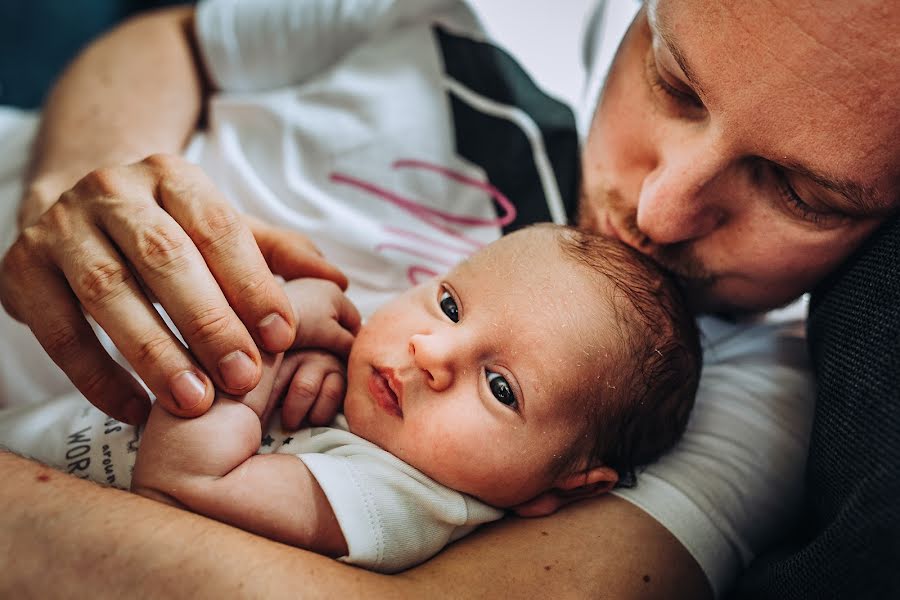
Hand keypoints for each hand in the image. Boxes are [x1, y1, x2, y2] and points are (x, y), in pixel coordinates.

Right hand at [0, 154, 346, 424]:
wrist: (74, 209)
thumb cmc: (168, 229)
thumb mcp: (222, 229)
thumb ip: (277, 254)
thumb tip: (337, 281)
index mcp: (173, 176)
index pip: (218, 227)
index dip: (252, 283)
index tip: (284, 336)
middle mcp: (113, 192)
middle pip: (164, 257)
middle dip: (209, 322)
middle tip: (245, 379)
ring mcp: (60, 228)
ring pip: (108, 292)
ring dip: (156, 353)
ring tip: (196, 402)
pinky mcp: (20, 270)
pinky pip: (59, 332)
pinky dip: (98, 377)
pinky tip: (138, 412)